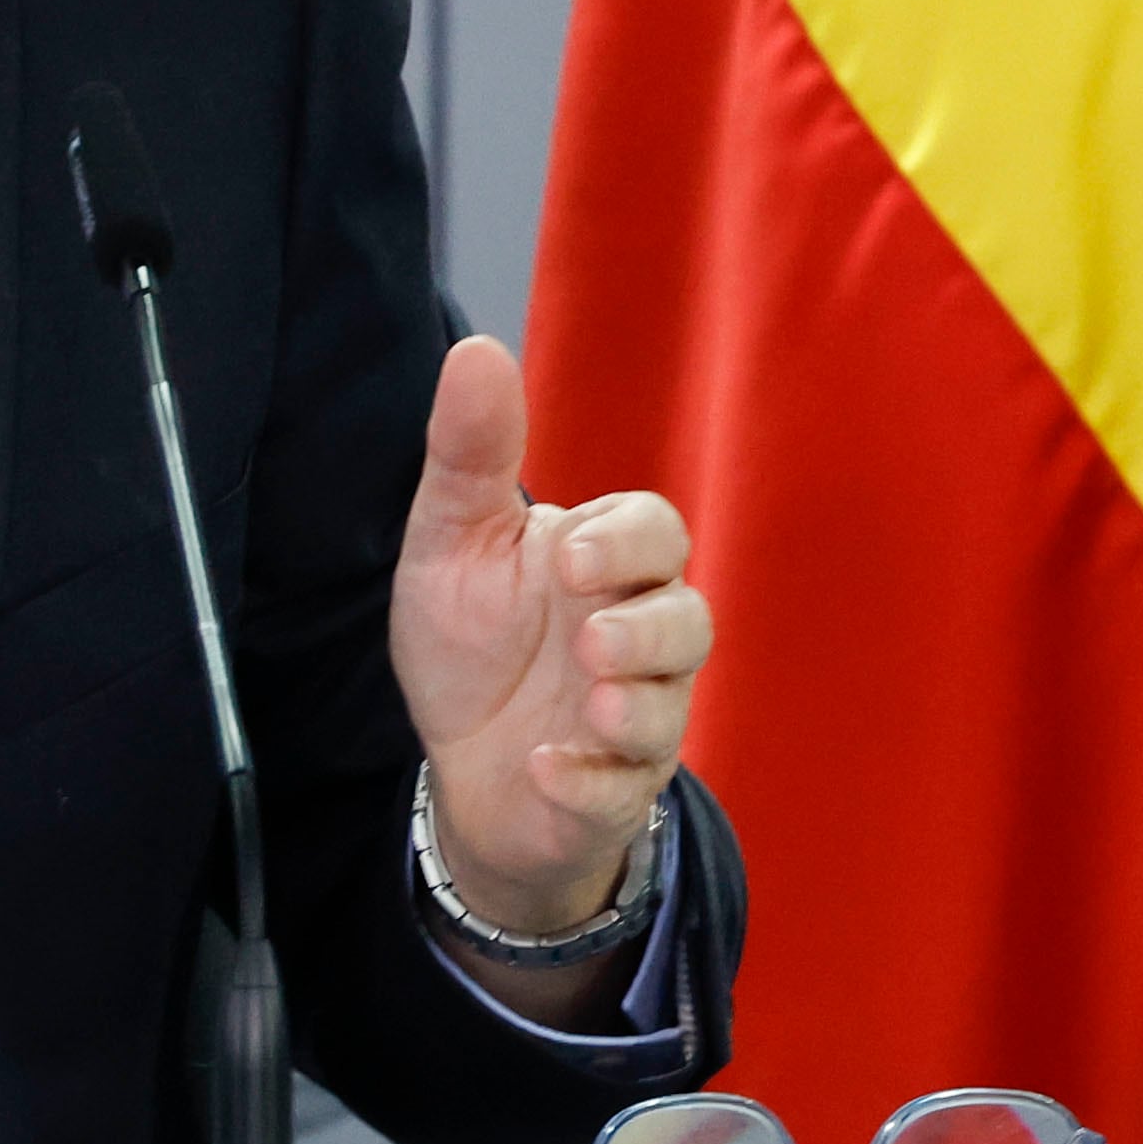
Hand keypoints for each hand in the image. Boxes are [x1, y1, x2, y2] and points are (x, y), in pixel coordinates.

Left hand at [386, 336, 707, 950]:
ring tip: (589, 699)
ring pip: (672, 709)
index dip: (628, 542)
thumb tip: (477, 348)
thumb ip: (470, 454)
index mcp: (603, 568)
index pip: (657, 533)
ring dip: (636, 704)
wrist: (460, 764)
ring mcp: (633, 721)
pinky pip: (623, 794)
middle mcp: (636, 641)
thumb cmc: (472, 642)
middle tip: (591, 634)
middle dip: (650, 626)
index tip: (569, 555)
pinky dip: (588, 782)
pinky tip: (545, 767)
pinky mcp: (611, 795)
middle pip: (690, 619)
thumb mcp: (452, 541)